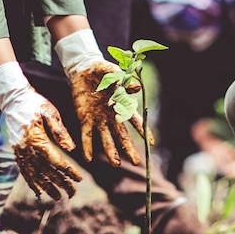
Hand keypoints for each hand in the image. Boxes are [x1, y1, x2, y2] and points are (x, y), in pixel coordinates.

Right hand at [0, 63, 81, 199]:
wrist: (13, 98)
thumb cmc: (34, 103)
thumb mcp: (50, 112)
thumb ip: (60, 132)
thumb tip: (71, 149)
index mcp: (37, 139)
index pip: (55, 161)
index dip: (68, 171)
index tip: (79, 179)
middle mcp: (26, 149)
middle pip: (46, 171)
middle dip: (60, 183)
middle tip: (73, 193)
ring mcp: (20, 152)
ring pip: (34, 175)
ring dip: (47, 187)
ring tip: (58, 197)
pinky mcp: (17, 151)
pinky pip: (24, 171)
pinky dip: (32, 182)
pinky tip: (39, 190)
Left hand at [55, 29, 145, 164]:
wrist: (83, 69)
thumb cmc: (102, 70)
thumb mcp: (112, 72)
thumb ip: (123, 81)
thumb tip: (137, 88)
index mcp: (121, 104)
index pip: (134, 120)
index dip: (142, 131)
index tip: (151, 143)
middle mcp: (111, 115)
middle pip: (122, 135)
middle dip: (129, 148)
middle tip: (136, 162)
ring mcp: (98, 119)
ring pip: (106, 139)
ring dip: (111, 151)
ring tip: (116, 164)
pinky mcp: (84, 119)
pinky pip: (86, 135)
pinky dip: (87, 147)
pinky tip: (89, 159)